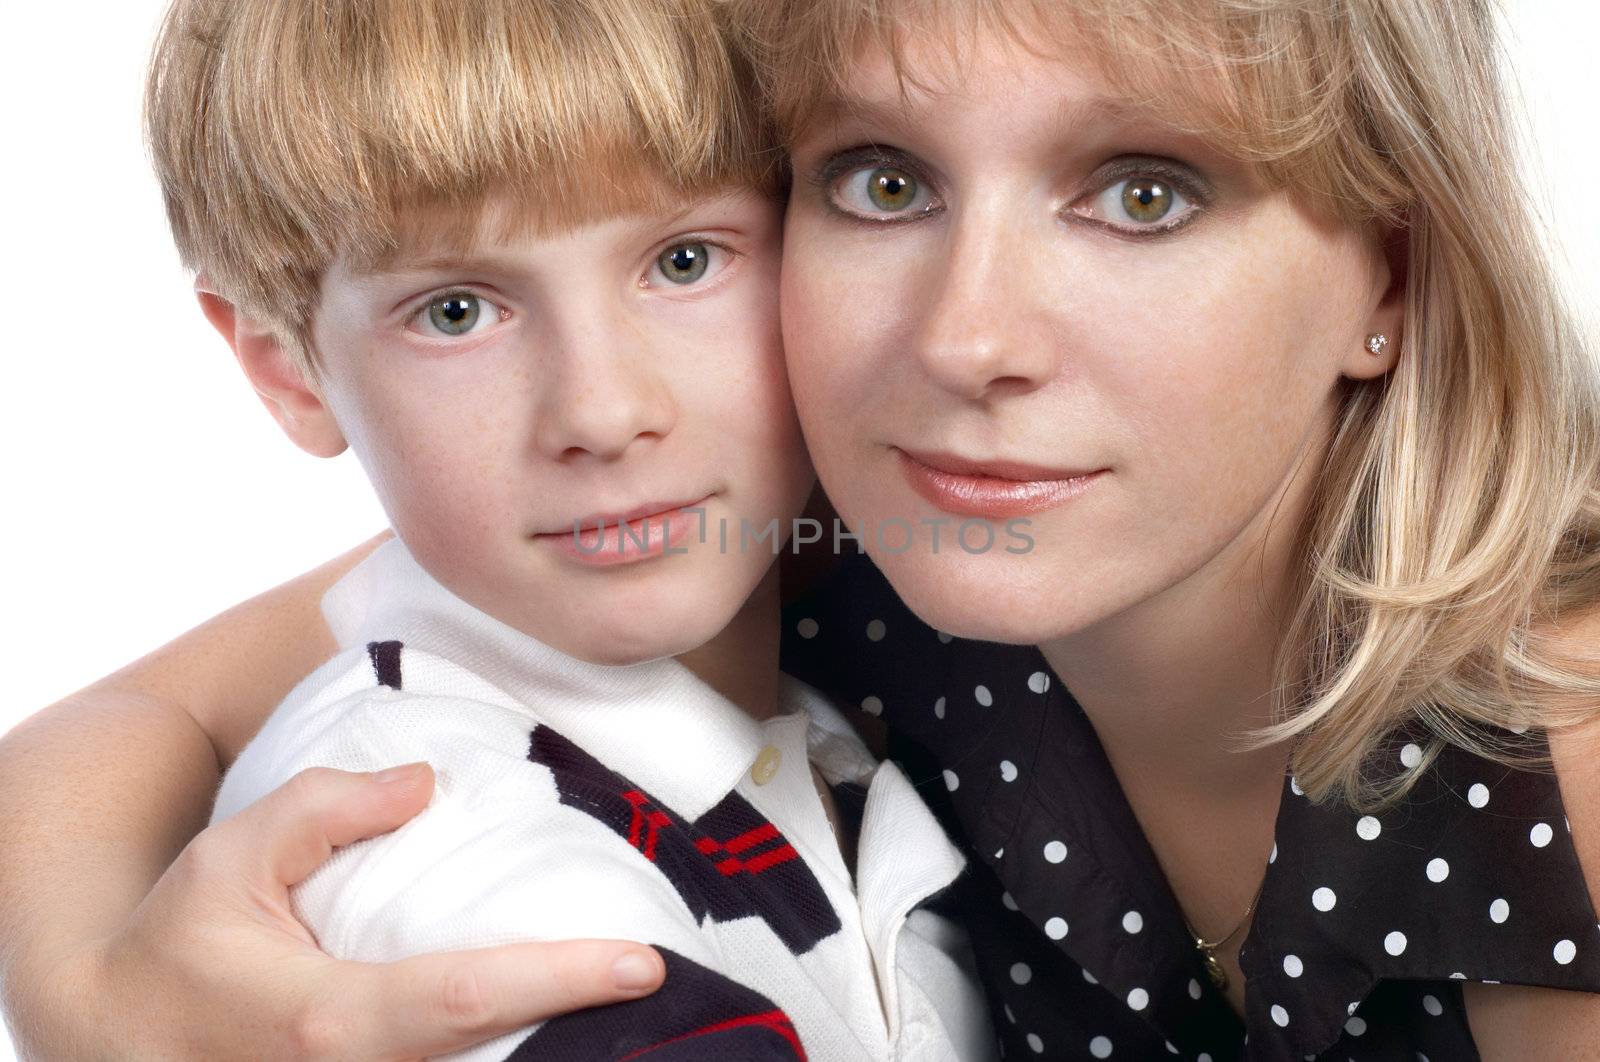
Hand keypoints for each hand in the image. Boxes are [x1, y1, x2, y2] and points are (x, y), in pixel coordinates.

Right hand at [30, 763, 663, 1060]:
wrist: (118, 1037)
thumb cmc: (181, 942)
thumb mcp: (231, 855)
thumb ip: (325, 809)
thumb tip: (424, 784)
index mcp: (328, 1018)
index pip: (468, 999)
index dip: (560, 978)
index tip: (641, 962)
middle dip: (584, 1031)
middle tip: (661, 983)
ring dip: (555, 1047)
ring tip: (628, 1002)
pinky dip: (507, 1054)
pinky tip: (560, 1028)